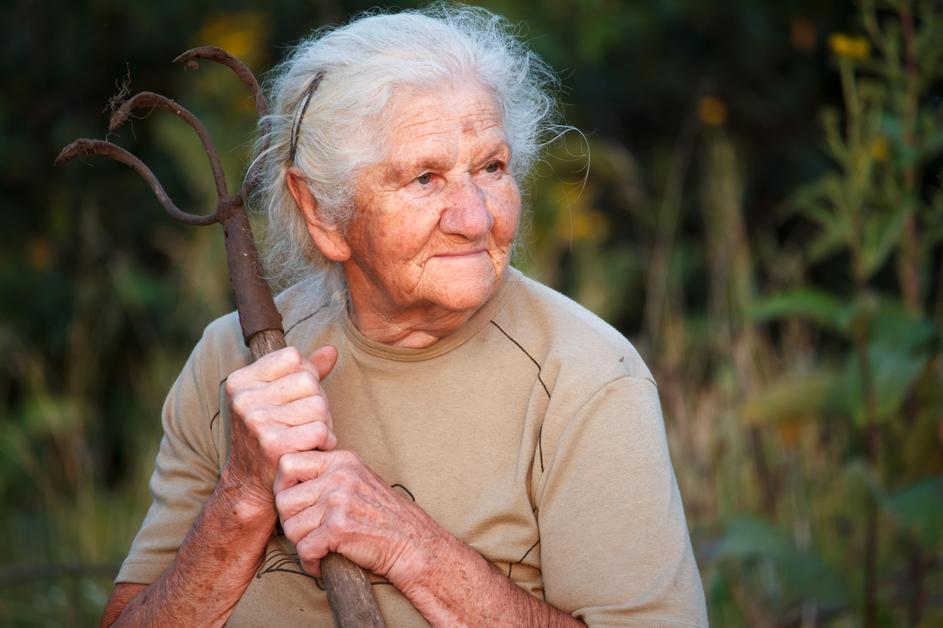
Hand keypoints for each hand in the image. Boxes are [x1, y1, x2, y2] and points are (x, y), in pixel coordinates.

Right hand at [222, 346, 338, 512]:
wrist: (251, 482)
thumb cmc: (270, 432)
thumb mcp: (277, 396)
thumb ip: (304, 370)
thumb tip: (332, 350)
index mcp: (241, 380)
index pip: (294, 357)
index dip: (306, 375)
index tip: (295, 398)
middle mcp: (244, 399)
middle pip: (309, 380)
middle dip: (317, 401)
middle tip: (306, 421)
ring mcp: (256, 422)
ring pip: (319, 405)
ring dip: (324, 422)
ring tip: (309, 434)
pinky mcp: (273, 445)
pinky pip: (320, 430)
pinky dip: (325, 440)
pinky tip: (314, 448)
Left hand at [273, 450, 444, 586]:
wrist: (412, 542)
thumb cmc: (383, 515)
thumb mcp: (358, 479)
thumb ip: (327, 474)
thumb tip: (285, 481)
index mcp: (342, 460)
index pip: (288, 463)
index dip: (283, 486)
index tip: (296, 504)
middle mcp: (339, 476)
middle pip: (283, 499)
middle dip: (290, 521)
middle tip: (307, 532)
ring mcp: (339, 501)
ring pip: (290, 527)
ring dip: (301, 544)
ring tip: (318, 547)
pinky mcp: (339, 529)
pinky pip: (303, 549)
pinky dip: (310, 562)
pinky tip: (322, 562)